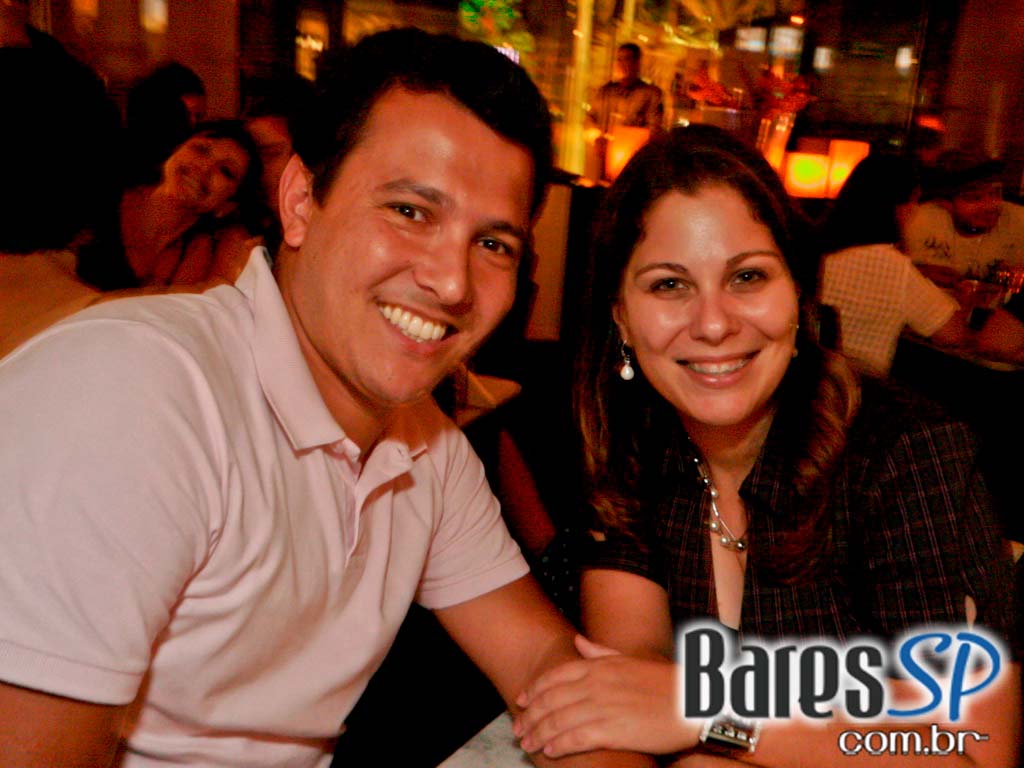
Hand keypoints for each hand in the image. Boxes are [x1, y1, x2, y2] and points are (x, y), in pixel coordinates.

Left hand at [513, 635, 700, 758]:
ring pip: (559, 721)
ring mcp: (603, 706)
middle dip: (531, 716)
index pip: (555, 676)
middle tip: (519, 729)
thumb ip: (599, 652)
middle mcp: (597, 683)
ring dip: (539, 733)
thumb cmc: (664, 683)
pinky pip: (576, 738)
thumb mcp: (630, 659)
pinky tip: (550, 751)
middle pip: (551, 700)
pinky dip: (559, 744)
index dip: (534, 690)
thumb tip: (577, 642)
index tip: (522, 702)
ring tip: (528, 743)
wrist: (694, 703)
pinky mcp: (613, 730)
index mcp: (600, 665)